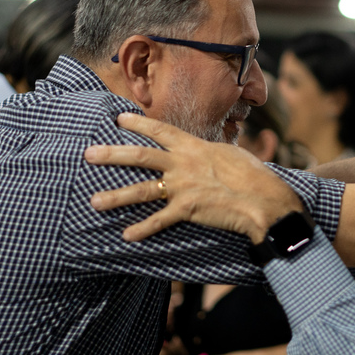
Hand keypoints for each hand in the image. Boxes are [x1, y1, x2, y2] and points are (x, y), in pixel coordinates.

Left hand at [84, 113, 301, 242]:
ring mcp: (183, 187)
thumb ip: (210, 153)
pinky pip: (159, 221)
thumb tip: (205, 152)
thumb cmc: (254, 175)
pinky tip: (126, 235)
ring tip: (94, 201)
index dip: (138, 124)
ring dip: (116, 196)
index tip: (118, 119)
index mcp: (194, 146)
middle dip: (112, 154)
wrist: (265, 199)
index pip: (161, 130)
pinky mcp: (187, 210)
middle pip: (141, 156)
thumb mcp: (230, 154)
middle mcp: (183, 164)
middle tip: (89, 154)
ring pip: (142, 190)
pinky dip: (142, 229)